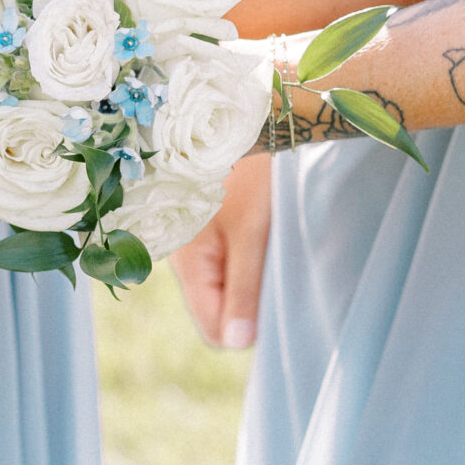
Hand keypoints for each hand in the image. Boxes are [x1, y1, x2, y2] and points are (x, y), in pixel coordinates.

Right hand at [173, 151, 270, 349]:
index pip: (214, 327)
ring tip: (274, 250)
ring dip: (253, 279)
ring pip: (226, 284)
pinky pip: (228, 263)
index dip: (248, 326)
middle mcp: (184, 258)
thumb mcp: (250, 233)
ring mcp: (194, 242)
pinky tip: (263, 236)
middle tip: (279, 274)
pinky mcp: (207, 227)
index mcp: (188, 264)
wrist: (241, 120)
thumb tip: (237, 343)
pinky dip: (249, 260)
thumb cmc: (247, 173)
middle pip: (220, 308)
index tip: (278, 304)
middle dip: (251, 304)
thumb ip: (242, 288)